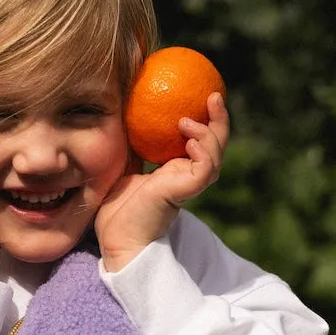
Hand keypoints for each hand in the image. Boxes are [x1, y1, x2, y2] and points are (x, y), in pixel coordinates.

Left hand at [96, 92, 228, 271]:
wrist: (116, 239)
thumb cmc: (115, 207)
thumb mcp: (124, 167)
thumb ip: (133, 147)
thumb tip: (125, 114)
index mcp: (175, 171)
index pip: (200, 143)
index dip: (205, 120)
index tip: (200, 97)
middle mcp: (186, 177)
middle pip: (216, 147)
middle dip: (220, 120)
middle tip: (215, 95)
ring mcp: (186, 186)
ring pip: (215, 158)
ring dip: (208, 135)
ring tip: (188, 121)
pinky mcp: (183, 194)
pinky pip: (204, 170)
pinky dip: (202, 152)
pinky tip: (189, 141)